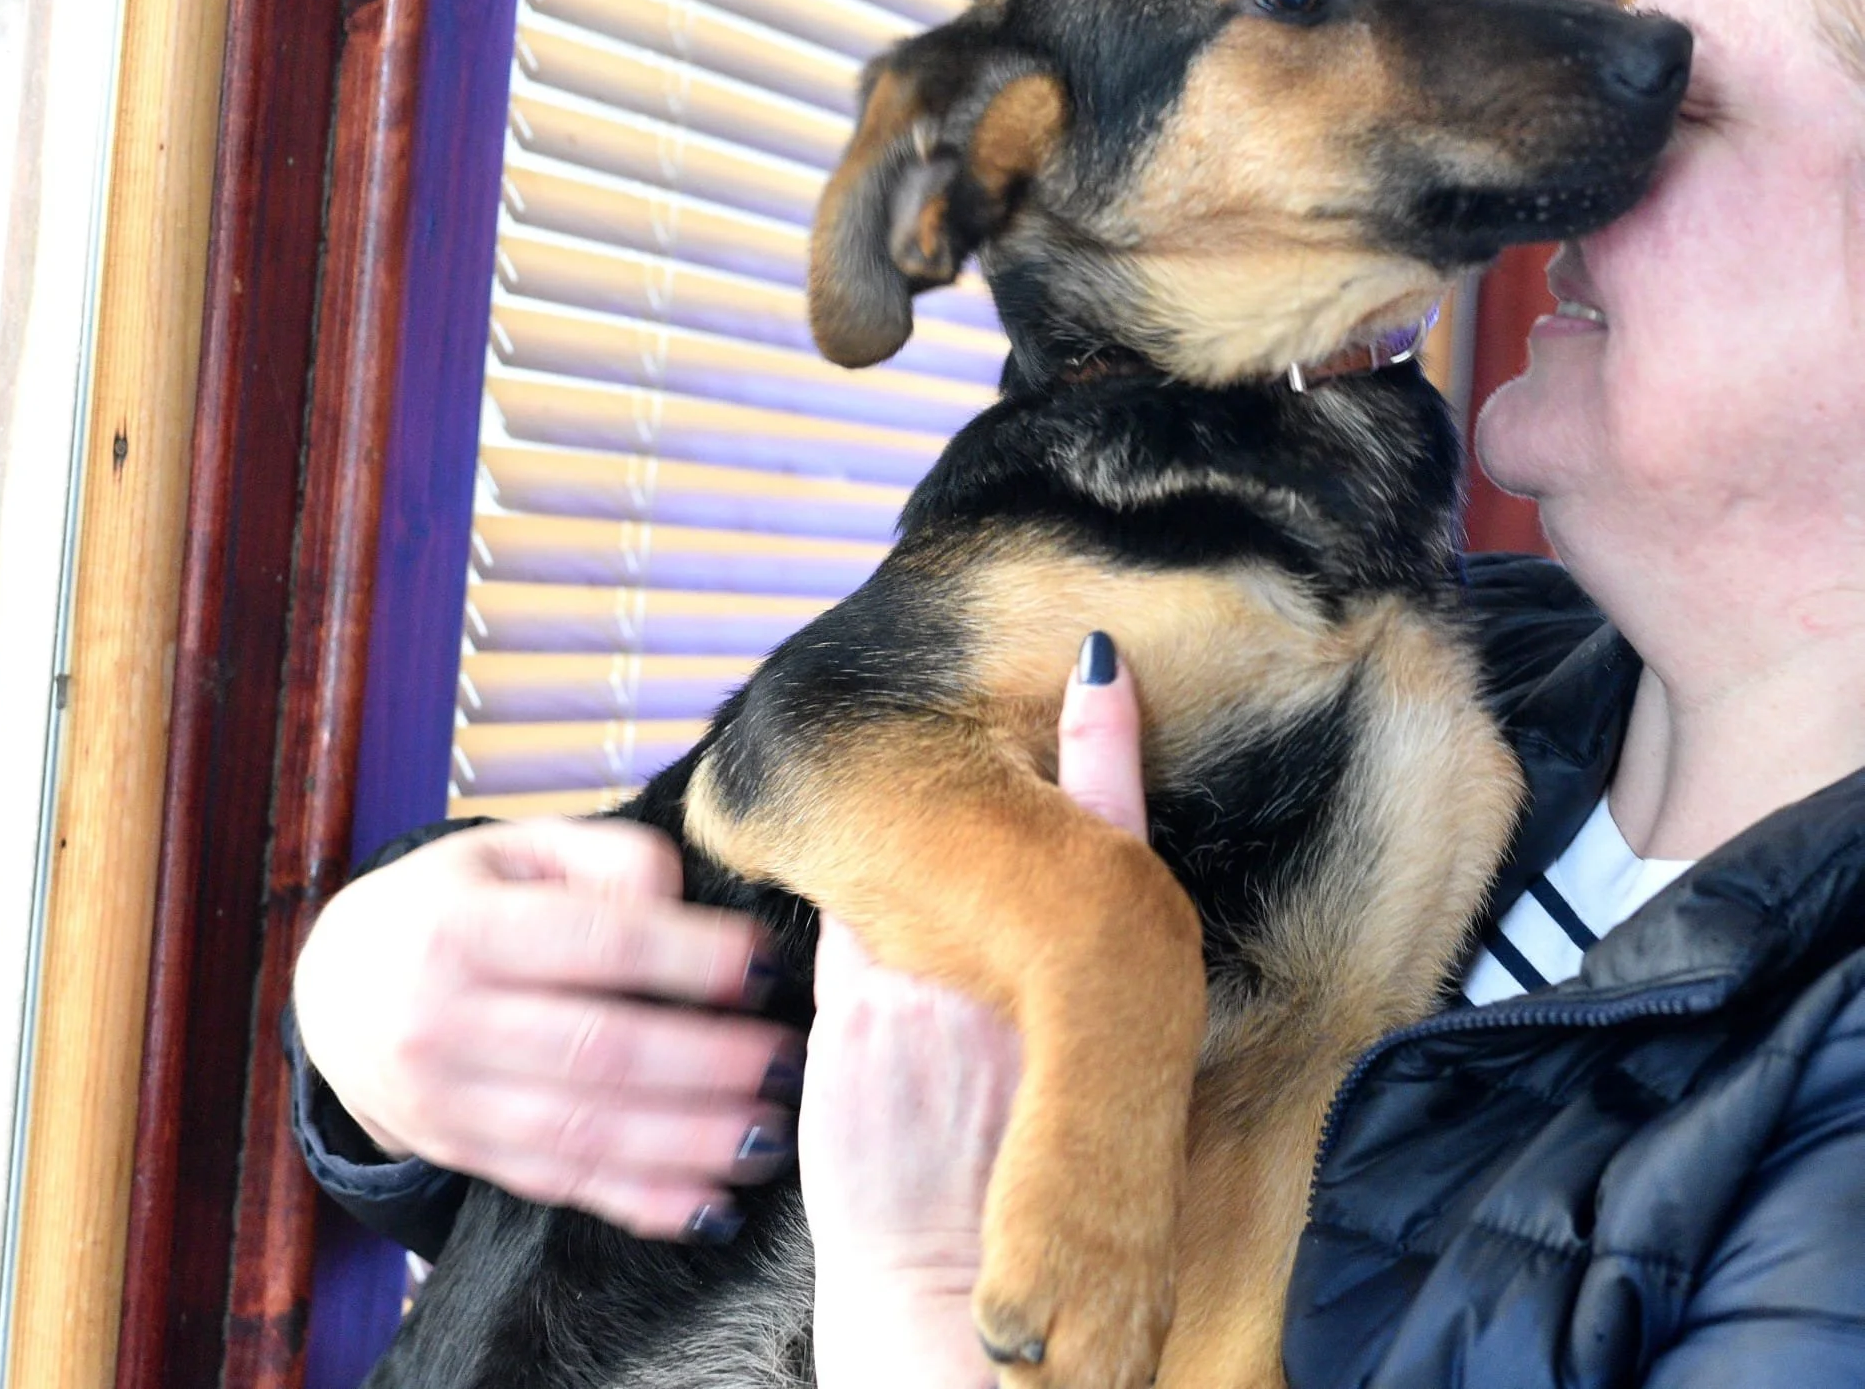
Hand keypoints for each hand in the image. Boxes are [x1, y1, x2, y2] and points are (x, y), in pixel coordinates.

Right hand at [292, 817, 802, 1238]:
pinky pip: (560, 1185)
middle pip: (599, 1050)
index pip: (598, 943)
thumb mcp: (514, 849)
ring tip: (769, 1136)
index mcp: (461, 926)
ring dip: (689, 1143)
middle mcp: (443, 1020)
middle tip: (788, 1064)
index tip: (768, 965)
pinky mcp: (462, 1154)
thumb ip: (605, 857)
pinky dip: (639, 1201)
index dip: (693, 958)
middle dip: (709, 1063)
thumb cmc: (457, 901)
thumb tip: (679, 900)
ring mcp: (447, 1101)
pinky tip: (710, 1204)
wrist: (337, 988)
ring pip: (585, 1132)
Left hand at [801, 634, 1150, 1387]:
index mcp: (1087, 987)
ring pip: (901, 889)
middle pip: (980, 847)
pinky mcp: (862, 1005)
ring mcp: (933, 977)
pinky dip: (851, 944)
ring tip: (913, 991)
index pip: (1102, 832)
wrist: (947, 1294)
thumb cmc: (1014, 1200)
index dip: (1101, 736)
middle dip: (971, 815)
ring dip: (899, 904)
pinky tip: (860, 986)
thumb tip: (1000, 928)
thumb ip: (1039, 992)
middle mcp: (1014, 967)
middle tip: (1000, 730)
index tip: (1098, 655)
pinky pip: (845, 931)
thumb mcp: (1063, 1084)